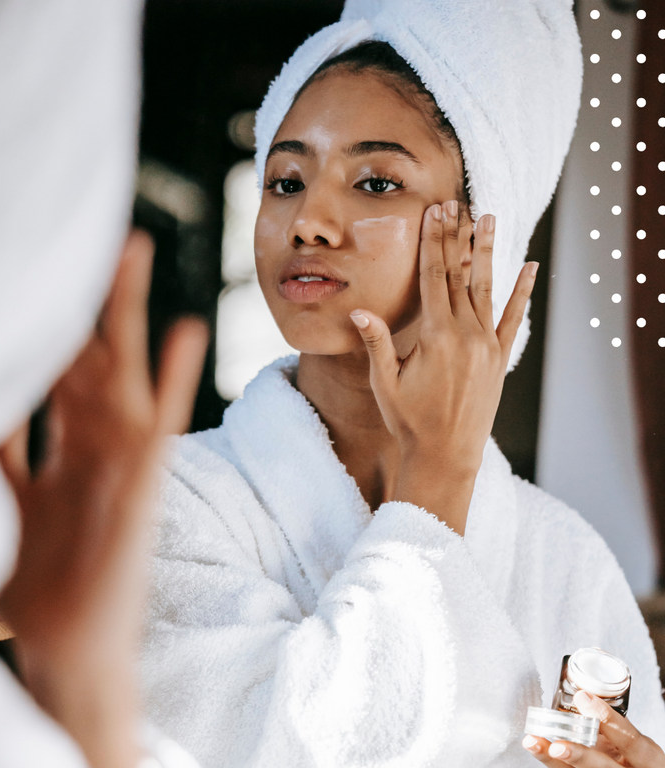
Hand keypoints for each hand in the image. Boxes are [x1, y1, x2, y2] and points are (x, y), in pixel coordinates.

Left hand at [0, 230, 207, 767]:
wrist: (67, 644)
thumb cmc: (36, 579)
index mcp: (60, 443)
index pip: (50, 366)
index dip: (40, 320)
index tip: (31, 270)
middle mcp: (92, 440)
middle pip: (86, 352)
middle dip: (82, 296)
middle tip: (78, 235)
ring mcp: (122, 456)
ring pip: (124, 369)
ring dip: (127, 310)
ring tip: (129, 248)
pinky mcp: (145, 481)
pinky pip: (164, 420)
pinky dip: (179, 377)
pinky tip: (189, 329)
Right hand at [349, 200, 536, 533]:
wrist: (446, 457)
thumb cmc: (409, 422)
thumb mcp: (385, 384)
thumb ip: (377, 344)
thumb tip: (359, 311)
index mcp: (437, 337)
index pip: (434, 278)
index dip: (434, 243)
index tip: (435, 213)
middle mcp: (467, 335)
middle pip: (459, 275)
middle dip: (456, 237)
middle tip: (456, 204)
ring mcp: (488, 345)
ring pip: (487, 288)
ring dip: (487, 252)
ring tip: (490, 218)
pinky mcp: (500, 359)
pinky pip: (512, 318)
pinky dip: (521, 292)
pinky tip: (530, 267)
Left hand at [523, 690, 664, 765]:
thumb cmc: (632, 752)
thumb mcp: (633, 735)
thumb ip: (613, 712)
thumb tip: (591, 664)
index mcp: (647, 758)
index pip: (633, 742)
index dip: (609, 720)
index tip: (583, 697)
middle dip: (580, 755)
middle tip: (556, 744)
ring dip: (554, 761)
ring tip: (534, 743)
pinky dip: (552, 762)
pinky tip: (536, 747)